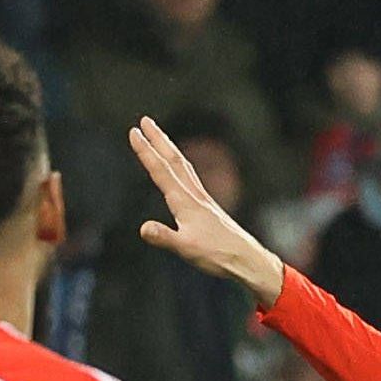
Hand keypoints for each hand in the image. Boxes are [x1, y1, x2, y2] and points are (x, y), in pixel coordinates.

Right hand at [129, 117, 287, 305]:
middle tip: (145, 120)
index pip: (161, 170)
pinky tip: (180, 168)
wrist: (246, 259)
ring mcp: (202, 199)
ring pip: (183, 166)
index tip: (134, 132)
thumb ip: (164, 237)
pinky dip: (180, 165)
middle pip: (173, 160)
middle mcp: (194, 195)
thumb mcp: (186, 248)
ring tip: (159, 136)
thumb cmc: (218, 255)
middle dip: (157, 139)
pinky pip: (190, 177)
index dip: (146, 151)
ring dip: (169, 148)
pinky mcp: (207, 207)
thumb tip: (144, 228)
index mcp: (185, 202)